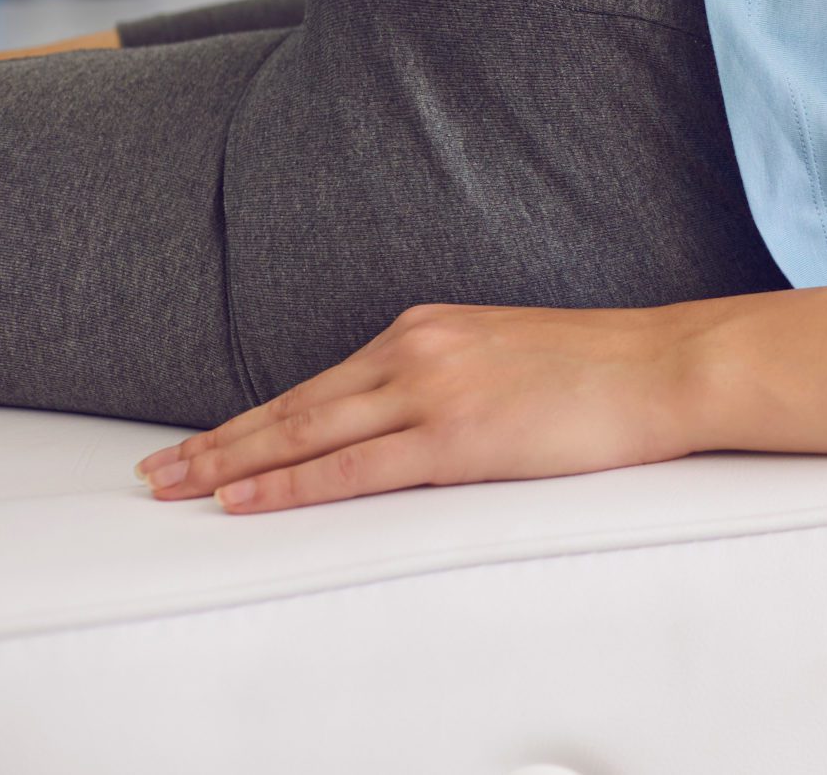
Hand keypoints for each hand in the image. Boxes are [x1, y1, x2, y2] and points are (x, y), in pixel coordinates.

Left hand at [131, 301, 705, 513]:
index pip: (321, 382)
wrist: (670, 364)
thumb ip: (453, 375)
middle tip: (157, 471)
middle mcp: (418, 349)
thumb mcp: (510, 353)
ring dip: (232, 463)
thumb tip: (413, 416)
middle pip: (295, 405)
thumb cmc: (609, 367)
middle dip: (219, 441)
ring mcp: (434, 391)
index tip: (204, 440)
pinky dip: (291, 485)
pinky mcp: (456, 436)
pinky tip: (246, 499)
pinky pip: (353, 468)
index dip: (254, 417)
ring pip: (307, 433)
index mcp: (430, 326)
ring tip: (177, 488)